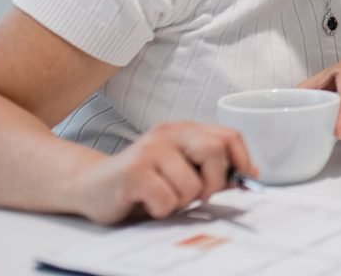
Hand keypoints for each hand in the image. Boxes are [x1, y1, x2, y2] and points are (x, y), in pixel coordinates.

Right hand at [72, 122, 253, 224]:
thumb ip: (211, 168)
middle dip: (214, 182)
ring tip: (164, 197)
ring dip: (182, 202)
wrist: (90, 185)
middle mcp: (167, 134)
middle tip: (199, 195)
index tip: (242, 179)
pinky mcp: (133, 172)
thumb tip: (250, 175)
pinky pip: (167, 200)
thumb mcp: (180, 168)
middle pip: (215, 151)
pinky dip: (163, 210)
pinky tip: (147, 202)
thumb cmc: (142, 181)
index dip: (241, 159)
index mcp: (184, 130)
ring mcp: (150, 151)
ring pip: (192, 184)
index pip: (229, 135)